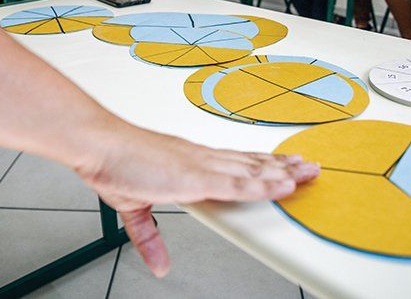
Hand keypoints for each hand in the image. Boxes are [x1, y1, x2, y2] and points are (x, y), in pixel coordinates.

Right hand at [75, 122, 319, 276]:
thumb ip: (150, 237)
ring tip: (309, 172)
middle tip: (310, 165)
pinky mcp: (195, 176)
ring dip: (283, 172)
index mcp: (191, 163)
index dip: (262, 164)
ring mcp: (202, 166)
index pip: (236, 163)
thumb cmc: (116, 163)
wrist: (100, 144)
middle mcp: (202, 160)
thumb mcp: (135, 208)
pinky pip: (238, 183)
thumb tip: (161, 265)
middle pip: (252, 164)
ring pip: (252, 170)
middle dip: (283, 166)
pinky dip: (262, 185)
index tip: (283, 164)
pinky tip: (283, 185)